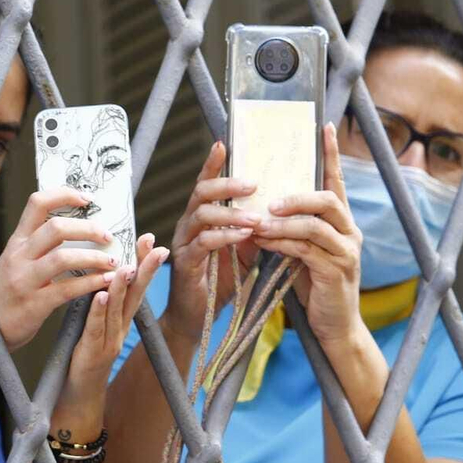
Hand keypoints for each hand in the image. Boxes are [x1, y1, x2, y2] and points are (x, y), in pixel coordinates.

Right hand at [0, 188, 121, 351]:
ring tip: (112, 261)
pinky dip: (91, 283)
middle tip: (107, 236)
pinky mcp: (33, 305)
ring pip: (64, 258)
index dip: (64, 195)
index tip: (87, 199)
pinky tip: (105, 281)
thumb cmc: (5, 294)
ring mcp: (24, 280)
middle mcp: (18, 256)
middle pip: (56, 228)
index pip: (38, 204)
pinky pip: (67, 289)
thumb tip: (75, 229)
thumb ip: (38, 246)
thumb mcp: (14, 262)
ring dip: (94, 257)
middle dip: (88, 228)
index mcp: (16, 242)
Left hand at [57, 233, 170, 430]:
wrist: (82, 390)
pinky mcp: (94, 351)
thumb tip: (102, 268)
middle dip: (146, 269)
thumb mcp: (99, 321)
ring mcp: (110, 340)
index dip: (144, 262)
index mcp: (122, 317)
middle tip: (156, 247)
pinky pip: (97, 327)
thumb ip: (104, 298)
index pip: (136, 285)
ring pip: (119, 310)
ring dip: (123, 287)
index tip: (151, 238)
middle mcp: (121, 327)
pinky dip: (99, 310)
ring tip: (127, 266)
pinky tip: (101, 295)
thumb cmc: (87, 350)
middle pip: (137, 294)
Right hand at [161, 142, 259, 342]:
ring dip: (230, 214)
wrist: (196, 318)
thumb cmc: (219, 281)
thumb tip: (278, 210)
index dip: (213, 164)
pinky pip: (203, 243)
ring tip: (256, 218)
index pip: (206, 184)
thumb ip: (253, 229)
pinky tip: (243, 237)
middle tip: (253, 184)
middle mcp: (188, 225)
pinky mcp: (185, 263)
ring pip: (202, 216)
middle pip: (201, 193)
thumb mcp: (243, 251)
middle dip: (226, 185)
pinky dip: (224, 237)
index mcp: (201, 218)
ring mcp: (184, 243)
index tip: (224, 143)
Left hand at [253, 123, 364, 344]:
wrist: (335, 328)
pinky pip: (307, 250)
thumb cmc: (316, 287)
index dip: (331, 154)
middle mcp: (350, 232)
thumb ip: (293, 229)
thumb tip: (265, 205)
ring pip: (315, 225)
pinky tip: (264, 241)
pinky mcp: (337, 272)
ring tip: (259, 220)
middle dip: (297, 195)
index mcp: (342, 223)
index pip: (338, 181)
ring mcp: (347, 252)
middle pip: (328, 199)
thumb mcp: (304, 251)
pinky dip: (282, 244)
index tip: (324, 126)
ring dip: (283, 221)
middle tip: (270, 198)